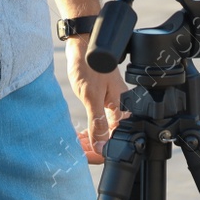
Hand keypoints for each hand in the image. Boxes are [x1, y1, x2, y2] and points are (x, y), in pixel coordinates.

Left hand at [67, 35, 127, 162]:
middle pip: (111, 137)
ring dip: (91, 140)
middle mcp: (120, 106)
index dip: (100, 152)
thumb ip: (98, 124)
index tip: (85, 156)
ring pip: (104, 130)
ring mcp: (112, 103)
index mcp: (123, 107)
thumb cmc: (88, 65)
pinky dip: (90, 130)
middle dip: (93, 148)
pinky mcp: (103, 99)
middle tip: (77, 150)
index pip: (116, 140)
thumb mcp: (91, 98)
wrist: (83, 43)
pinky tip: (81, 133)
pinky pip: (99, 121)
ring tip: (76, 143)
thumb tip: (102, 148)